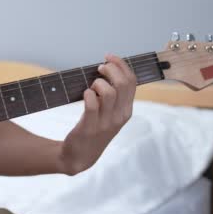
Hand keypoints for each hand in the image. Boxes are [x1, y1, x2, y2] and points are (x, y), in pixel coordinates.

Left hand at [57, 54, 136, 175]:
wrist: (80, 156)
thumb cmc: (94, 129)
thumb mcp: (111, 114)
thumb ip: (114, 96)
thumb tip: (108, 69)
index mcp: (127, 110)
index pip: (132, 81)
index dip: (121, 65)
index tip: (109, 57)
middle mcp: (120, 116)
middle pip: (123, 83)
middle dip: (111, 69)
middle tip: (99, 68)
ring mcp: (106, 122)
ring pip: (109, 92)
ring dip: (98, 82)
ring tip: (92, 85)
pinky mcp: (90, 127)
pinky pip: (92, 104)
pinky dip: (88, 94)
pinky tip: (85, 94)